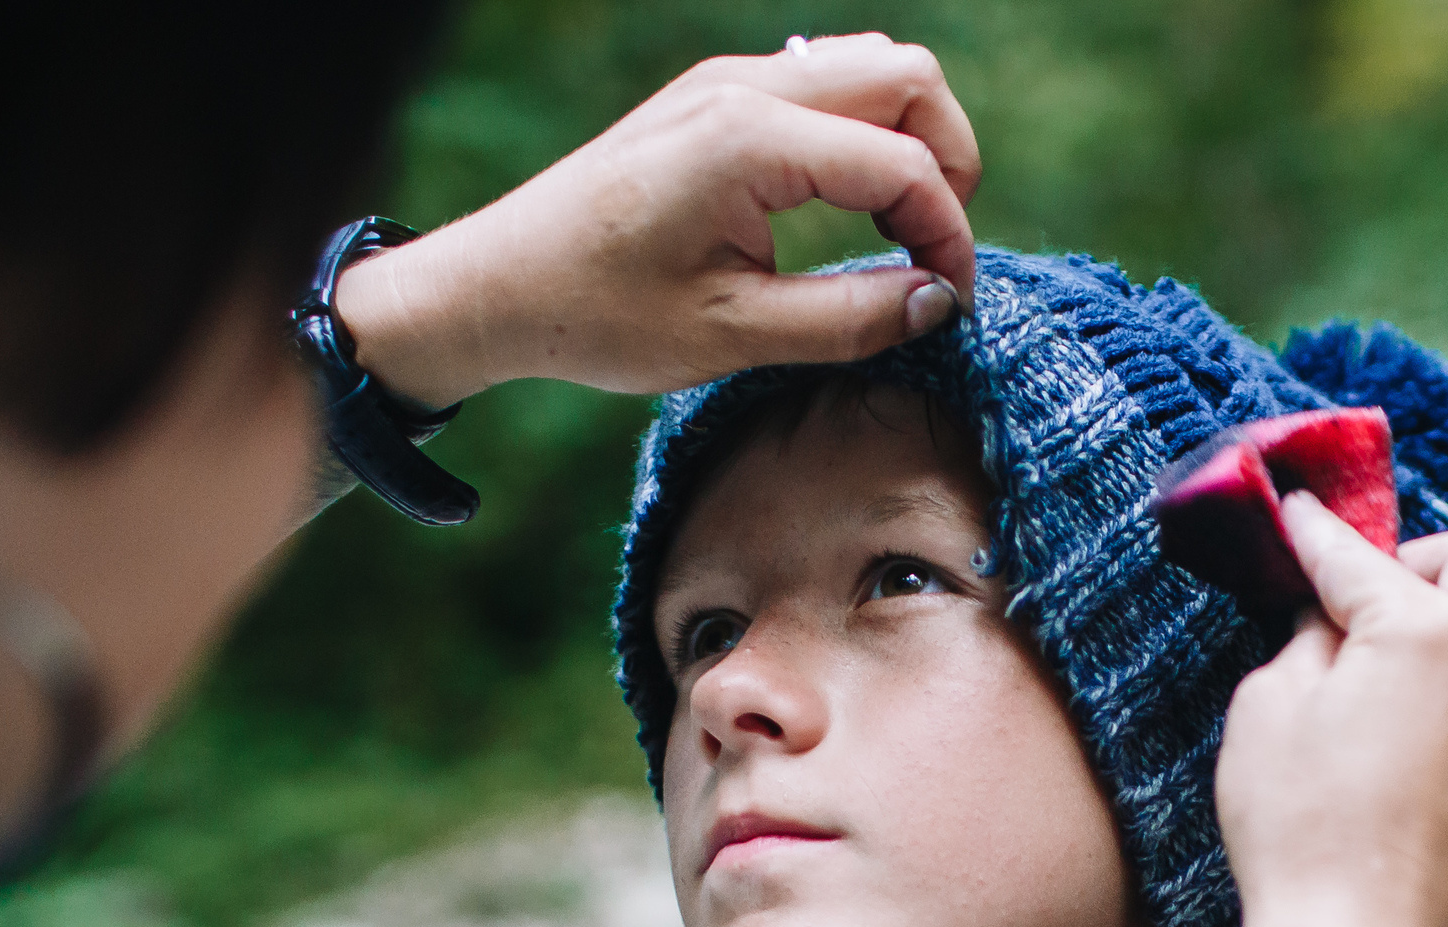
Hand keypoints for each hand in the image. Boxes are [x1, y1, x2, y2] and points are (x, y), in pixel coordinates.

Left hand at [335, 35, 980, 405]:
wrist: (497, 285)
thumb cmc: (597, 314)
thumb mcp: (730, 337)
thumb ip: (848, 319)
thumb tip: (938, 303)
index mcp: (749, 140)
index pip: (904, 163)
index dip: (948, 236)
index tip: (950, 304)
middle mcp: (744, 87)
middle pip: (908, 76)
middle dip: (946, 163)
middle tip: (932, 253)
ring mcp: (727, 81)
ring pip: (872, 68)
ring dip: (908, 141)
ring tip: (896, 234)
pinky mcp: (714, 98)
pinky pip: (824, 86)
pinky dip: (862, 137)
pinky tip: (848, 211)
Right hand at [1215, 493, 1447, 926]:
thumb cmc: (1296, 828)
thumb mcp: (1267, 708)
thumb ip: (1308, 638)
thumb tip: (1332, 618)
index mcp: (1428, 628)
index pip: (1357, 556)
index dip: (1314, 532)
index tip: (1294, 513)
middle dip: (1415, 565)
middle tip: (1356, 596)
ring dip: (1447, 627)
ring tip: (1382, 666)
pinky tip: (1405, 733)